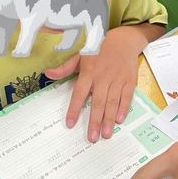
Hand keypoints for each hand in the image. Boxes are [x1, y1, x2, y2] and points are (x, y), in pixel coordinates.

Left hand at [45, 26, 141, 142]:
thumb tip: (48, 74)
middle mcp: (103, 78)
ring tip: (106, 134)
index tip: (70, 124)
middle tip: (92, 138)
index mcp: (89, 72)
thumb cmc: (98, 49)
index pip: (79, 93)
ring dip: (109, 119)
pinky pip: (127, 97)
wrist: (123, 40)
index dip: (74, 109)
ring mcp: (117, 80)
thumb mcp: (80, 55)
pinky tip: (119, 120)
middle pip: (98, 102)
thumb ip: (64, 68)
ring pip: (112, 102)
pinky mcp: (129, 81)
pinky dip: (124, 108)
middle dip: (95, 121)